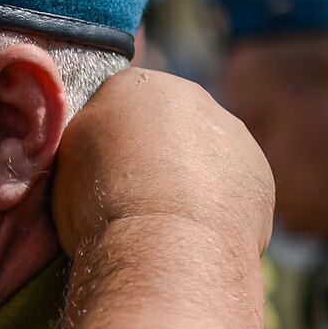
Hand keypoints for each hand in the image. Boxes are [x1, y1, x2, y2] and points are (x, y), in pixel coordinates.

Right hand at [53, 68, 272, 259]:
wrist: (166, 244)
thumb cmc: (102, 198)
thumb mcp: (67, 157)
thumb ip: (90, 135)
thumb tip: (103, 138)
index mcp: (135, 84)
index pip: (120, 102)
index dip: (108, 138)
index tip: (100, 170)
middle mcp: (190, 96)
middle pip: (167, 122)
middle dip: (155, 150)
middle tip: (133, 194)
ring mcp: (232, 133)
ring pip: (204, 152)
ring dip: (189, 176)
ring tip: (166, 219)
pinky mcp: (260, 174)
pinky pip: (231, 185)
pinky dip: (216, 204)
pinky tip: (195, 231)